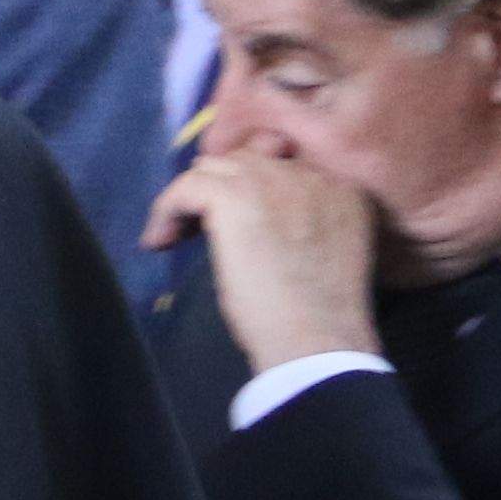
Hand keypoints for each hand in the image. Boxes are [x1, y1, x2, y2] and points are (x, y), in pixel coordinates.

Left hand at [146, 148, 386, 373]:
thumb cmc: (322, 321)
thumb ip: (301, 228)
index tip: (238, 228)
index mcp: (340, 191)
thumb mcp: (323, 258)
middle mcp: (311, 174)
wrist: (318, 339)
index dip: (256, 194)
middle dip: (224, 189)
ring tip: (177, 236)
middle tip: (202, 229)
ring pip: (216, 168)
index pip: (286, 169)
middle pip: (250, 159)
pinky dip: (167, 210)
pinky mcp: (236, 196)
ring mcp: (273, 180)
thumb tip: (253, 226)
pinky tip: (159, 240)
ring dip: (195, 197)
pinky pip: (188, 186)